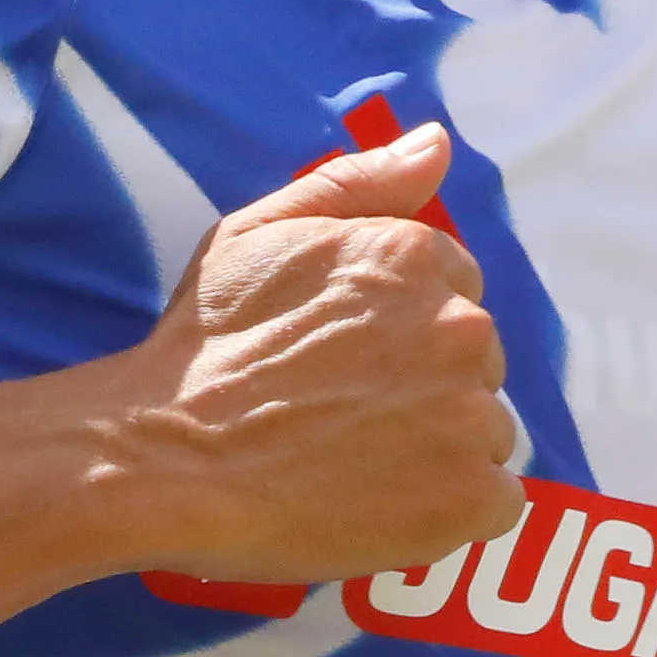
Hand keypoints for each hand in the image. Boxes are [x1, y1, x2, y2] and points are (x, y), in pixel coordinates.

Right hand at [89, 125, 530, 585]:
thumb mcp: (255, 233)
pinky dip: (449, 512)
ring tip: (352, 467)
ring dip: (437, 450)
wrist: (162, 458)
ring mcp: (471, 415)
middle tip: (339, 420)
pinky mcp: (470, 496)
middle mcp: (460, 327)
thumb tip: (436, 144)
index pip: (454, 294)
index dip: (398, 335)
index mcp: (415, 257)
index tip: (343, 366)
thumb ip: (357, 183)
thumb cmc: (200, 350)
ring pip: (484, 432)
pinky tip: (382, 508)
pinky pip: (494, 503)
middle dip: (424, 388)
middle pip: (475, 363)